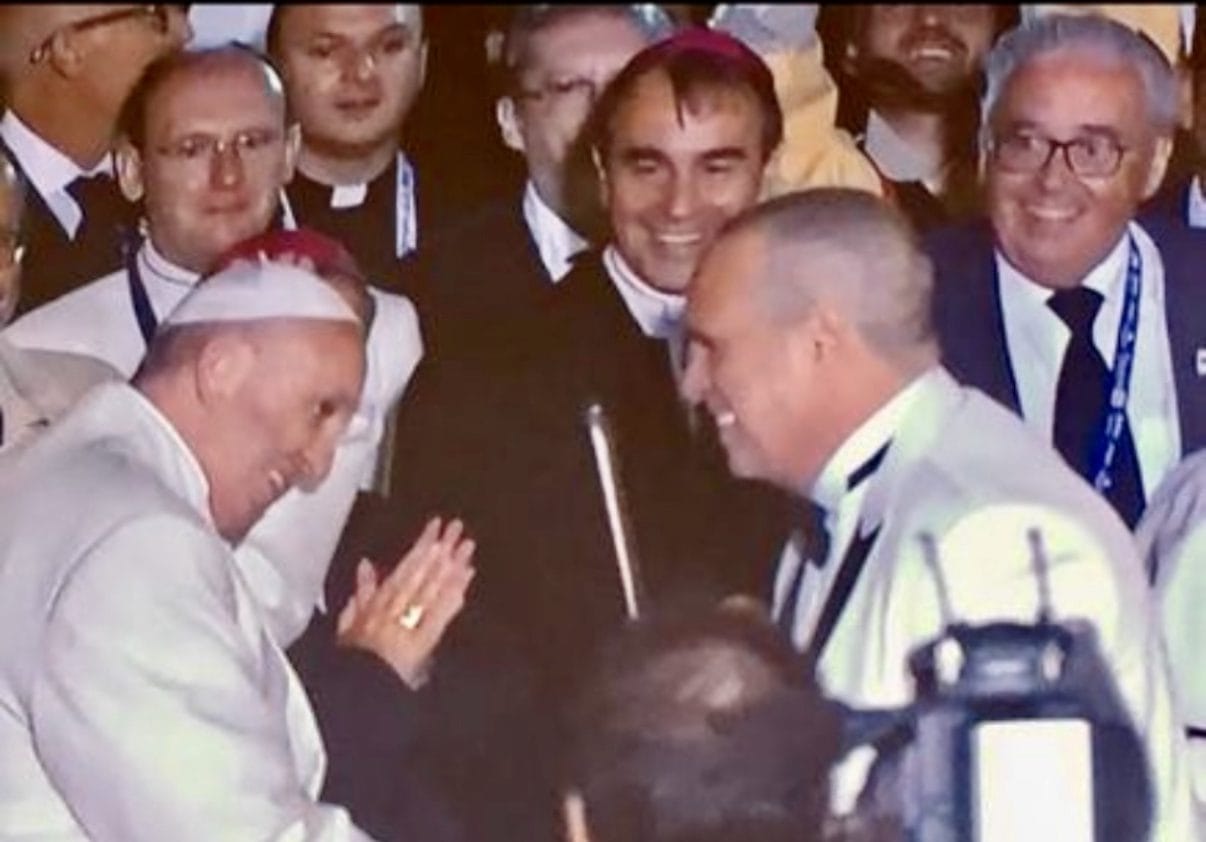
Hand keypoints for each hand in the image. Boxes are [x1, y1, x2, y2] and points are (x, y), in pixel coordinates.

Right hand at [336, 517, 476, 688]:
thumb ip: (360, 593)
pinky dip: (453, 594)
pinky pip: (439, 613)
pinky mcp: (421, 641)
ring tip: (466, 546)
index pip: (404, 569)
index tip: (435, 527)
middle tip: (457, 527)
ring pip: (431, 588)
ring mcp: (408, 623)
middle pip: (421, 573)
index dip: (421, 545)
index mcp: (377, 603)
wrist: (353, 690)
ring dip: (450, 565)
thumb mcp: (348, 625)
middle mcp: (394, 608)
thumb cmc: (351, 660)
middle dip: (440, 548)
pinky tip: (467, 577)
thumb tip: (366, 564)